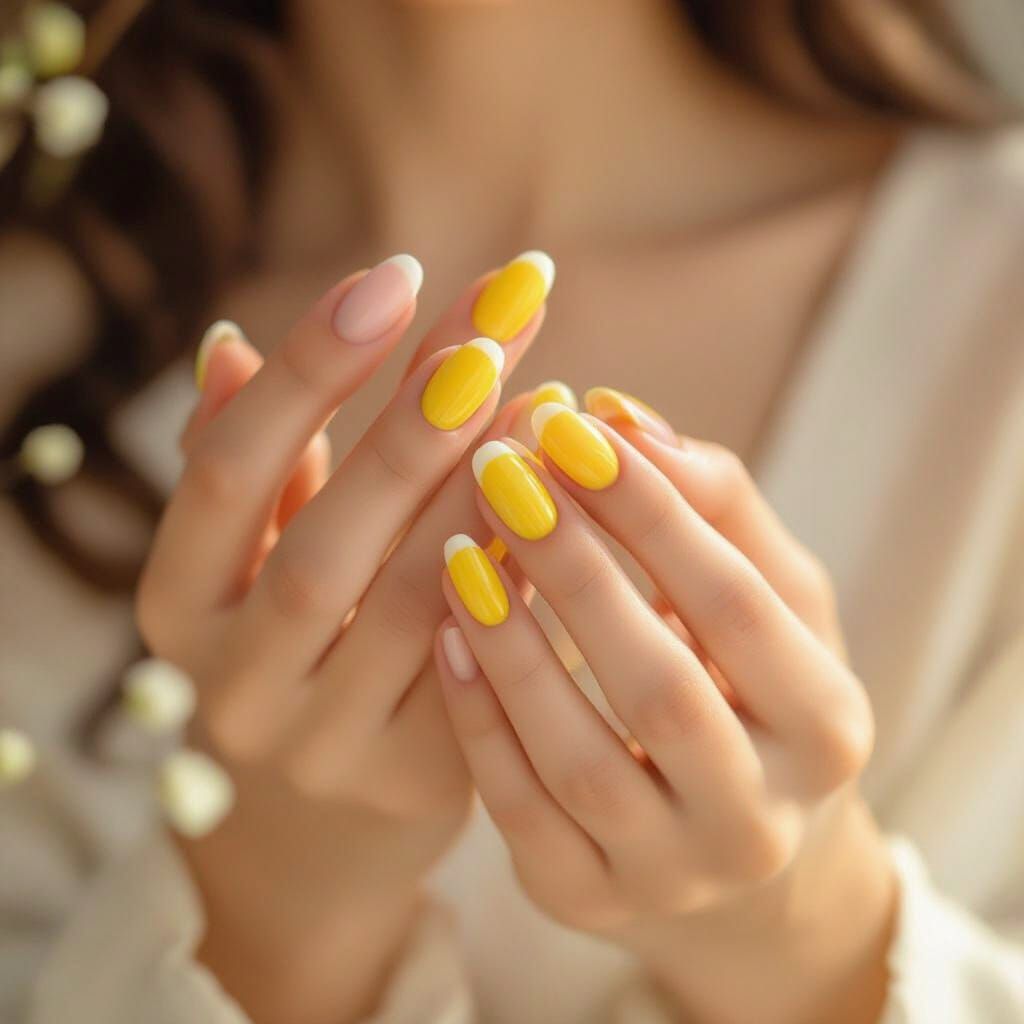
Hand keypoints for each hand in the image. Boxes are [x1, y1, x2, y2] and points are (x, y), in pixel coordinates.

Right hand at [136, 253, 552, 1023]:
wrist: (317, 815)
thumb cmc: (290, 644)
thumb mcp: (249, 562)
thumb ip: (249, 467)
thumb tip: (228, 344)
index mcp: (178, 608)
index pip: (229, 475)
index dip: (310, 373)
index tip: (394, 274)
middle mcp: (233, 684)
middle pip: (328, 543)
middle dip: (418, 421)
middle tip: (502, 319)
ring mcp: (322, 744)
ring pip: (414, 606)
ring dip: (487, 494)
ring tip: (552, 401)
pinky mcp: (412, 777)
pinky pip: (479, 662)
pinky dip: (522, 573)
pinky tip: (569, 498)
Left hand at [434, 394, 895, 1023]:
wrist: (722, 834)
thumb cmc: (747, 686)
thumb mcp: (768, 596)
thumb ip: (712, 504)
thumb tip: (620, 415)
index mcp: (826, 729)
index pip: (737, 606)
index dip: (651, 510)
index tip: (570, 423)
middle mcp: (760, 821)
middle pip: (661, 689)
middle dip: (574, 568)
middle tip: (500, 470)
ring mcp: (669, 875)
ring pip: (579, 761)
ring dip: (512, 644)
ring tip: (458, 546)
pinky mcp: (584, 898)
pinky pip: (518, 812)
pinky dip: (478, 718)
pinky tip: (445, 632)